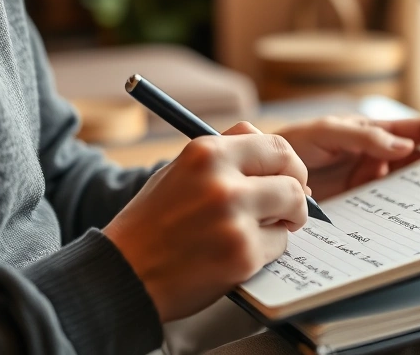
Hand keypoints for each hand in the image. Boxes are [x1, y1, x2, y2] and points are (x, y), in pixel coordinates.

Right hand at [103, 122, 307, 322]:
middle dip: (296, 195)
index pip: (277, 146)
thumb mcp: (182, 170)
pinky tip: (235, 255)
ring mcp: (234, 219)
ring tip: (256, 233)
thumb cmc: (153, 223)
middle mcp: (223, 181)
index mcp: (206, 153)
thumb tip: (280, 158)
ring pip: (292, 210)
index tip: (289, 178)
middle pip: (294, 178)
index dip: (290, 165)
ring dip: (282, 224)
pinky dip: (265, 252)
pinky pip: (278, 246)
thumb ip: (227, 154)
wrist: (123, 273)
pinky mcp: (242, 255)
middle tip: (287, 210)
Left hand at [277, 115, 419, 201]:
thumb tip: (407, 146)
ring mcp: (371, 181)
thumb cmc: (293, 143)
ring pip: (408, 187)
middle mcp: (379, 155)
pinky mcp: (361, 204)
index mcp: (376, 131)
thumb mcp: (326, 132)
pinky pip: (388, 209)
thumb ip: (364, 137)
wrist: (264, 174)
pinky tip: (408, 224)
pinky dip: (401, 215)